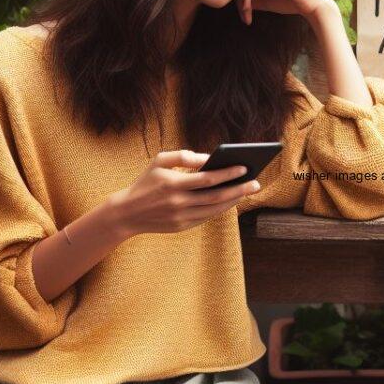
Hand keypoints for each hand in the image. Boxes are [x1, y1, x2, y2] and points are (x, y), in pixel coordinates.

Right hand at [108, 150, 260, 236]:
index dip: (228, 174)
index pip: (207, 178)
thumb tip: (208, 157)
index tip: (244, 168)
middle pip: (216, 196)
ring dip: (234, 200)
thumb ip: (183, 156)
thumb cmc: (146, 182)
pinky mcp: (182, 226)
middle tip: (256, 183)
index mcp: (173, 184)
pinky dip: (221, 208)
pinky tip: (232, 200)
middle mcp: (178, 202)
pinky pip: (207, 216)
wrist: (126, 213)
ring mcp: (181, 217)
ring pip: (215, 209)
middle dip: (239, 189)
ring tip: (247, 191)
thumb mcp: (159, 162)